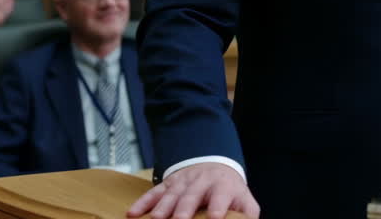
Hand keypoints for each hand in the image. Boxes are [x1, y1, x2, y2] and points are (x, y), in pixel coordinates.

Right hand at [128, 163, 258, 218]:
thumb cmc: (229, 191)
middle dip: (184, 208)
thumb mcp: (244, 200)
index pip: (221, 196)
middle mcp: (202, 182)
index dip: (217, 206)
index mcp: (223, 186)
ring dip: (162, 207)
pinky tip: (133, 213)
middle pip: (192, 195)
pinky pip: (154, 192)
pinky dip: (143, 202)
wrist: (215, 167)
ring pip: (171, 194)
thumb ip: (247, 214)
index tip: (214, 216)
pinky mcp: (169, 184)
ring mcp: (183, 182)